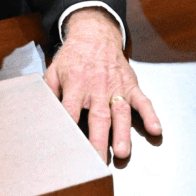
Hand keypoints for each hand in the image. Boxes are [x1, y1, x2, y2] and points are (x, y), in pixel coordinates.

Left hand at [42, 7, 159, 161]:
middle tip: (98, 161)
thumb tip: (41, 115)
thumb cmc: (73, 57)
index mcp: (76, 84)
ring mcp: (116, 87)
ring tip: (123, 151)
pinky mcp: (130, 84)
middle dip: (98, 141)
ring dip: (122, 132)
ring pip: (120, 113)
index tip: (68, 147)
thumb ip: (48, 93)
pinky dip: (150, 115)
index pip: (70, 110)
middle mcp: (97, 88)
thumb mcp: (53, 71)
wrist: (95, 34)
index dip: (69, 127)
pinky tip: (155, 129)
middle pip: (97, 117)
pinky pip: (142, 101)